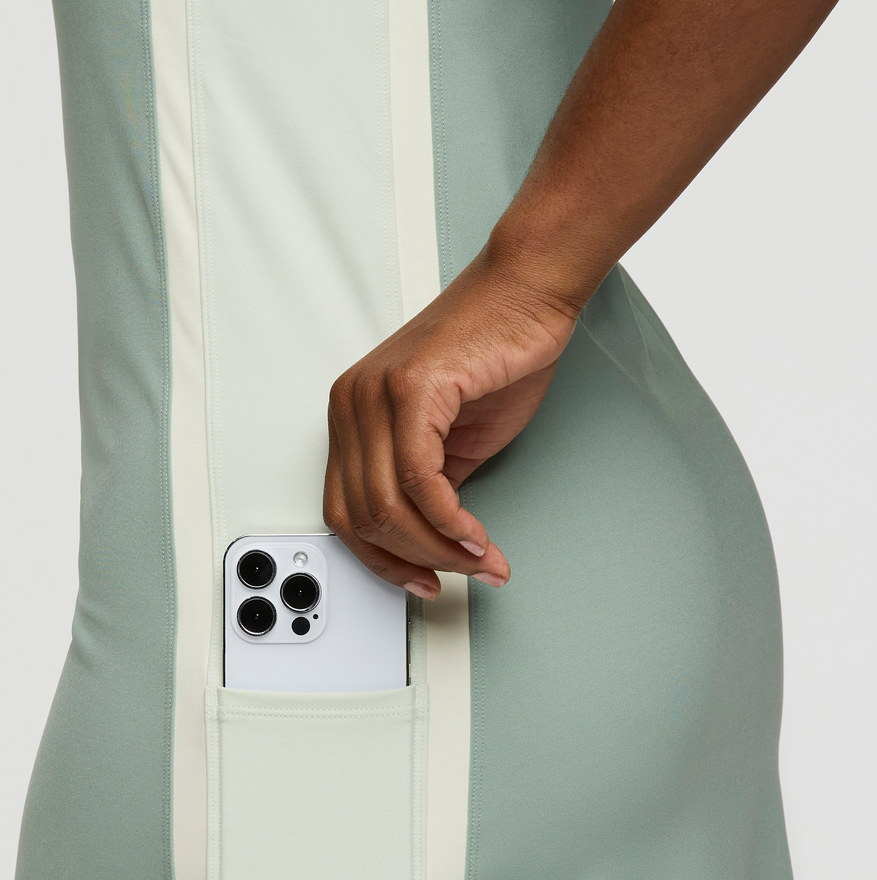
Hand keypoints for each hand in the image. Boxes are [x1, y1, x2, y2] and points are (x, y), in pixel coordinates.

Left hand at [323, 245, 577, 599]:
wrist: (527, 296)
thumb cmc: (497, 353)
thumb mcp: (456, 439)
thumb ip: (432, 485)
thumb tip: (431, 537)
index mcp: (353, 414)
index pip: (346, 510)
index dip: (383, 561)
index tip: (421, 584)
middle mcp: (351, 403)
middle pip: (366, 517)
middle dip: (421, 561)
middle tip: (467, 572)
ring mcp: (374, 394)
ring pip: (390, 507)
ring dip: (441, 549)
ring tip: (480, 559)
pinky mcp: (410, 389)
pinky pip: (421, 481)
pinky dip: (450, 521)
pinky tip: (476, 534)